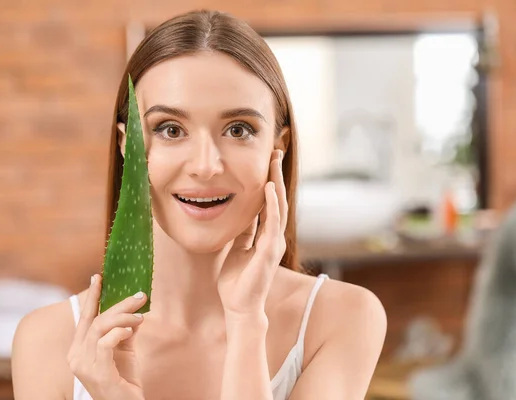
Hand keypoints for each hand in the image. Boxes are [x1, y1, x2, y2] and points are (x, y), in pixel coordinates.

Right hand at [67, 274, 146, 399]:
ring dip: (124, 317)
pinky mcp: (97, 373)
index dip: (92, 296)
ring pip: (101, 328)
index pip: (85, 318)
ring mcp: (84, 366)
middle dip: (119, 304)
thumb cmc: (123, 381)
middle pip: (96, 320)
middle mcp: (76, 357)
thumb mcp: (124, 350)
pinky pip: (105, 343)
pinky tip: (131, 330)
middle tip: (140, 296)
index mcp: (78, 349)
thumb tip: (134, 309)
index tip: (98, 277)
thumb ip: (124, 330)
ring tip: (140, 317)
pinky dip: (119, 332)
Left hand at [217, 149, 286, 319]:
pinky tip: (269, 187)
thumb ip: (244, 232)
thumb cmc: (237, 281)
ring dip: (276, 182)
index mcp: (265, 235)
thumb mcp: (238, 248)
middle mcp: (273, 236)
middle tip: (276, 150)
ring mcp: (273, 243)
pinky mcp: (269, 252)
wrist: (239, 307)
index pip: (269, 202)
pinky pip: (272, 223)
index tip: (268, 160)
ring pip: (277, 206)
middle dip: (276, 174)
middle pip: (276, 199)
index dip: (269, 180)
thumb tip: (243, 214)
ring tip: (275, 160)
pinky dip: (271, 204)